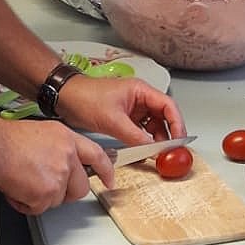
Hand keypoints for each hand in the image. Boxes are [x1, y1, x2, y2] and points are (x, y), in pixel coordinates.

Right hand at [0, 119, 117, 215]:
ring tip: (24, 181)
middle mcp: (68, 157)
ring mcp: (59, 177)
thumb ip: (60, 148)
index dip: (106, 170)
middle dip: (65, 193)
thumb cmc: (8, 139)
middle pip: (80, 187)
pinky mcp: (46, 194)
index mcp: (68, 139)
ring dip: (41, 197)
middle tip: (46, 188)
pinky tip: (17, 188)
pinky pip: (40, 208)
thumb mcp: (44, 133)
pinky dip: (26, 204)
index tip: (109, 180)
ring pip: (58, 200)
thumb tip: (64, 164)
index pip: (97, 155)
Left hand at [53, 73, 186, 147]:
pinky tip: (144, 151)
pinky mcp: (124, 118)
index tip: (179, 140)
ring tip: (158, 154)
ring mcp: (132, 108)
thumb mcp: (113, 119)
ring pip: (153, 125)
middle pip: (164, 116)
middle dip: (169, 134)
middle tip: (171, 151)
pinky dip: (144, 141)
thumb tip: (152, 149)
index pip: (168, 105)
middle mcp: (140, 98)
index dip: (177, 123)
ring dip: (156, 139)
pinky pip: (140, 130)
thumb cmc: (85, 97)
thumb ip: (135, 136)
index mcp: (141, 90)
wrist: (65, 98)